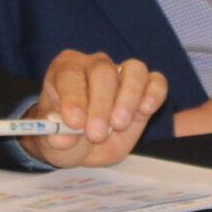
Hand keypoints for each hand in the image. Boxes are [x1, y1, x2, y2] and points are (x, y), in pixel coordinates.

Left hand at [21, 51, 170, 168]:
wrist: (85, 145)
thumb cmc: (67, 135)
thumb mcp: (54, 142)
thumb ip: (56, 137)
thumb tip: (63, 137)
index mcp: (66, 70)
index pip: (70, 73)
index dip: (73, 97)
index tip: (74, 122)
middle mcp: (95, 65)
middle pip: (102, 71)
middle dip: (100, 104)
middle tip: (96, 134)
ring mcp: (123, 74)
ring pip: (134, 70)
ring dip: (128, 98)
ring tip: (119, 124)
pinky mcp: (145, 89)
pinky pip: (156, 81)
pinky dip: (154, 94)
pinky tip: (145, 111)